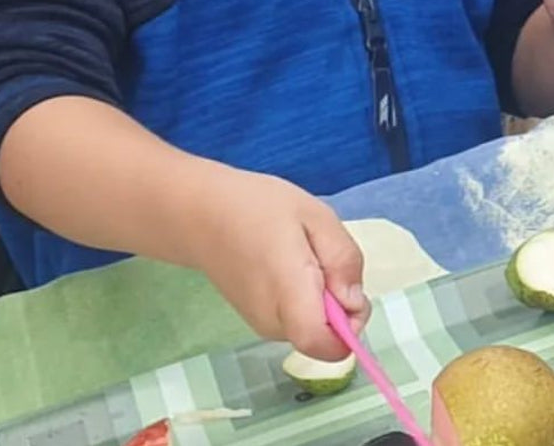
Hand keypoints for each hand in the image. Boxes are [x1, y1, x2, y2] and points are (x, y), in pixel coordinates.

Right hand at [186, 166, 368, 360]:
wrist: (199, 213)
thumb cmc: (256, 206)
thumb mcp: (313, 215)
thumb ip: (341, 258)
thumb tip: (354, 302)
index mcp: (289, 296)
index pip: (326, 346)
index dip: (351, 326)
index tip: (345, 285)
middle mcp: (274, 323)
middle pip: (323, 336)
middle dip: (337, 302)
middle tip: (320, 252)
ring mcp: (261, 325)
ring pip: (310, 326)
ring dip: (320, 296)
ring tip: (300, 251)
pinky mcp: (255, 319)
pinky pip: (294, 317)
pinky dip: (303, 295)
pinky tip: (287, 260)